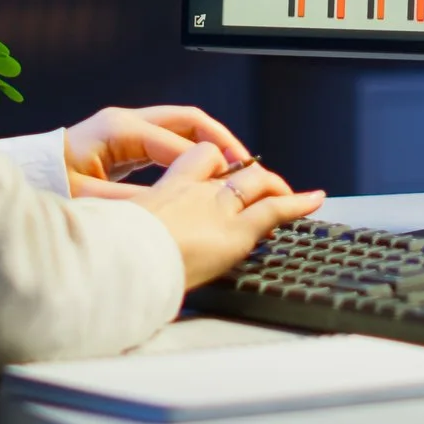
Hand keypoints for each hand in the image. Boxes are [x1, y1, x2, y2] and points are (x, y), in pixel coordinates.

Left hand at [64, 106, 291, 202]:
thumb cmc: (49, 184)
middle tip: (244, 166)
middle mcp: (127, 121)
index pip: (176, 140)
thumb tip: (171, 207)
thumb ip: (131, 202)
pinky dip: (194, 152)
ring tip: (234, 169)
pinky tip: (207, 173)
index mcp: (118, 129)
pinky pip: (172, 139)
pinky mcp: (129, 141)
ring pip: (183, 127)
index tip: (228, 183)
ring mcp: (129, 128)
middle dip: (220, 140)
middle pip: (188, 120)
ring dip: (211, 144)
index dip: (206, 161)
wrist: (28, 176)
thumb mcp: (88, 199)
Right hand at [128, 143, 324, 287]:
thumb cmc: (110, 253)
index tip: (218, 174)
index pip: (197, 161)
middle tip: (258, 186)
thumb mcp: (113, 231)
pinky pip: (273, 209)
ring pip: (254, 183)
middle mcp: (194, 190)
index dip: (213, 165)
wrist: (119, 262)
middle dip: (247, 176)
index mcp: (164, 190)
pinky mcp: (236, 230)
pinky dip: (297, 202)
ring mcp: (217, 207)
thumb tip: (117, 245)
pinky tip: (313, 199)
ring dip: (272, 187)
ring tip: (289, 193)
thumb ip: (125, 230)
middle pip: (229, 170)